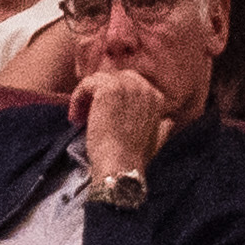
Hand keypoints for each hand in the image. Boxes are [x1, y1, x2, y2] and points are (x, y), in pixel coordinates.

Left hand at [76, 59, 169, 184]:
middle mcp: (144, 87)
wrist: (121, 166)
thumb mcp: (155, 142)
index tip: (104, 116)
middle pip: (115, 78)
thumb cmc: (134, 159)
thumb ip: (162, 129)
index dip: (115, 99)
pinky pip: (87, 83)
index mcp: (157, 98)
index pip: (131, 85)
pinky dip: (77, 99)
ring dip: (87, 97)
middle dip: (100, 94)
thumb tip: (168, 122)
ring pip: (99, 80)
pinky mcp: (108, 88)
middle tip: (89, 115)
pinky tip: (75, 117)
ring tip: (80, 118)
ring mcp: (127, 86)